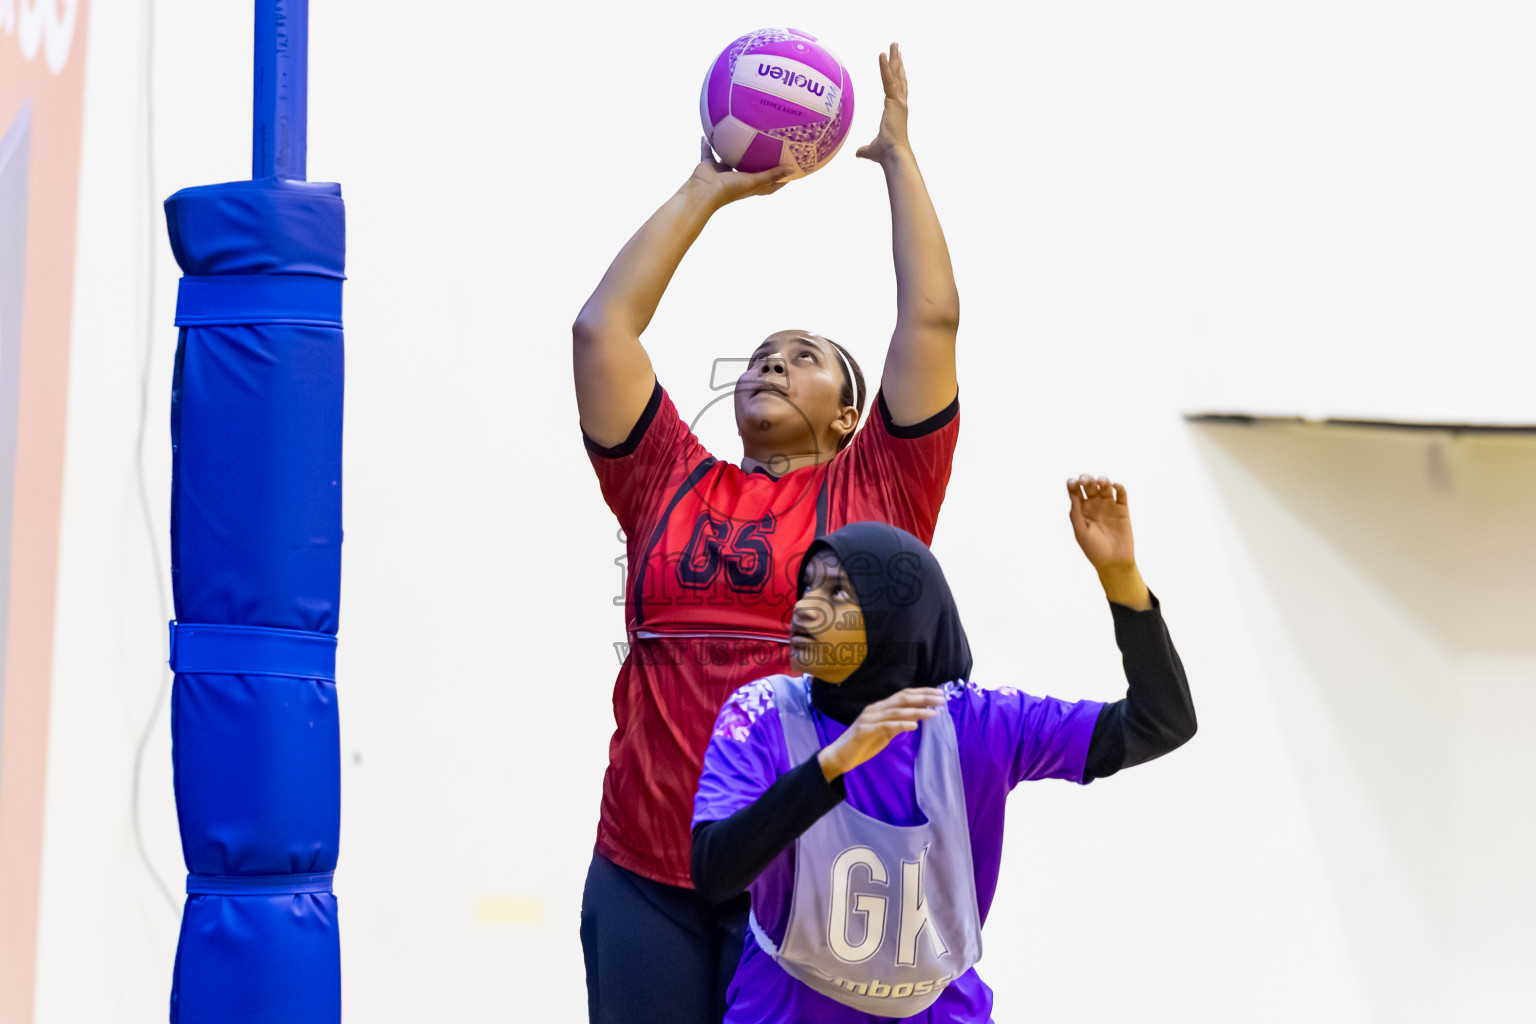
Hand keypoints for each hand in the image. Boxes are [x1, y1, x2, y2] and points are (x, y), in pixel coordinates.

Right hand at [690, 137, 795, 206]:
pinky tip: (709, 134)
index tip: (790, 171)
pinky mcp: (709, 166)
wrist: (703, 192)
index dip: (779, 180)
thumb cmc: (729, 189)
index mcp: (749, 186)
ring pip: (730, 159)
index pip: (768, 185)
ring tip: (740, 136)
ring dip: (733, 150)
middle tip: (769, 148)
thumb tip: (792, 170)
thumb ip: (772, 174)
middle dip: (758, 162)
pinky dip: (707, 145)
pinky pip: (709, 152)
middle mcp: (737, 179)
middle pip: (750, 170)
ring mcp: (722, 172)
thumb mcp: (754, 181)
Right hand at [817, 688, 944, 780]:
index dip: (922, 692)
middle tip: (941, 699)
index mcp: (879, 708)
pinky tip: (914, 726)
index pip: (903, 695)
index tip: (939, 693)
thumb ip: (897, 724)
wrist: (839, 756)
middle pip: (902, 698)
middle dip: (923, 697)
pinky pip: (887, 726)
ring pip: (896, 711)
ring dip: (916, 711)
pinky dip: (902, 724)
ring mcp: (869, 719)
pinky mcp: (865, 731)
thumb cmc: (862, 745)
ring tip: (932, 713)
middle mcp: (875, 709)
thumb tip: (917, 718)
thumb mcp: (883, 732)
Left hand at [855, 43, 910, 165]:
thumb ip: (865, 149)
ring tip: (893, 44)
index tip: (898, 65)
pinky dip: (884, 68)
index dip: (898, 76)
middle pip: (899, 78)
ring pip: (896, 75)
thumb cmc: (886, 153)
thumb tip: (858, 153)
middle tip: (897, 48)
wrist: (893, 154)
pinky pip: (888, 80)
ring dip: (894, 58)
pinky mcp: (894, 101)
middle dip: (898, 62)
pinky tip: (882, 55)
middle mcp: (900, 104)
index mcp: (896, 111)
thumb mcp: (872, 149)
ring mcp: (898, 101)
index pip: (897, 89)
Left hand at [1067, 475, 1149, 608]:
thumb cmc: (1093, 549)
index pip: (1076, 492)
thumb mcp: (1080, 532)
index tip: (1072, 482)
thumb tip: (1073, 495)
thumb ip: (1076, 514)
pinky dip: (1119, 487)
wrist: (1114, 562)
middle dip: (1087, 479)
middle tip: (1086, 480)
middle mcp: (1094, 506)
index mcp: (1081, 510)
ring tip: (1101, 481)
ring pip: (1105, 487)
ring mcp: (1108, 506)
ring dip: (1103, 480)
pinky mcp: (1122, 510)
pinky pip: (1121, 494)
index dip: (1073, 484)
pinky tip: (1115, 485)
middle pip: (1090, 486)